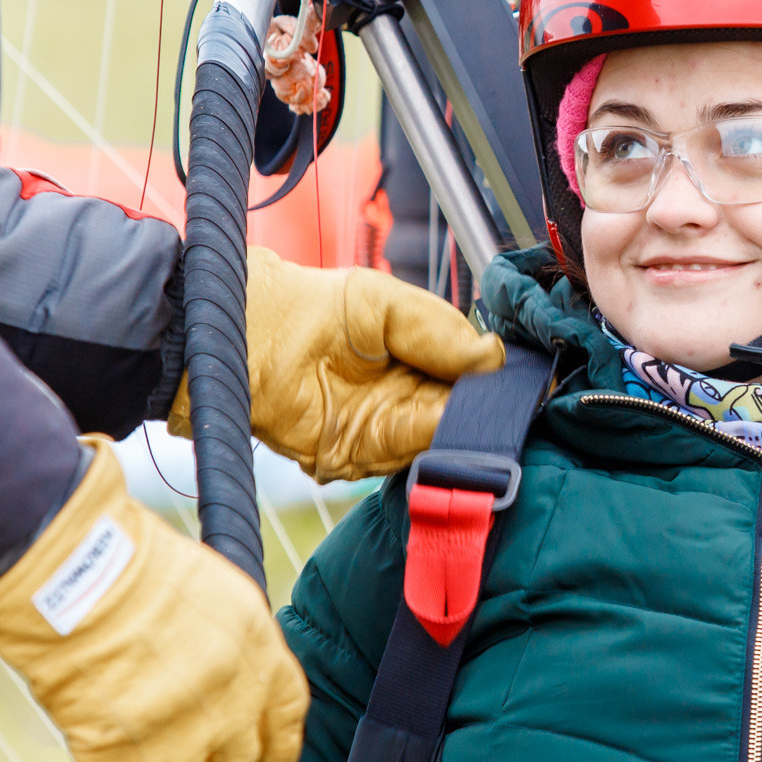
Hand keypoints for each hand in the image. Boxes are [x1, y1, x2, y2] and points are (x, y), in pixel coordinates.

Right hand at [0, 437, 307, 761]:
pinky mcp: (128, 759)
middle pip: (235, 761)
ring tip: (122, 748)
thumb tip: (229, 689)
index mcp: (257, 645)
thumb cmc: (125, 565)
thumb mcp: (210, 593)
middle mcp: (233, 694)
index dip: (274, 754)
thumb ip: (232, 647)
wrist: (69, 569)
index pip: (286, 719)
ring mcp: (185, 732)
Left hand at [173, 248, 506, 481]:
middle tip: (495, 403)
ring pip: (439, 442)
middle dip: (480, 412)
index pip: (477, 376)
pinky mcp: (358, 456)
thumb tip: (494, 356)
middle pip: (465, 415)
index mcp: (426, 356)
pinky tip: (424, 424)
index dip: (495, 381)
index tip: (516, 382)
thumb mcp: (384, 302)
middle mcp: (411, 396)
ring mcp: (387, 430)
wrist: (245, 339)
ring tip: (456, 407)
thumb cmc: (308, 308)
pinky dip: (415, 446)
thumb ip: (439, 329)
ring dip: (451, 432)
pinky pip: (399, 459)